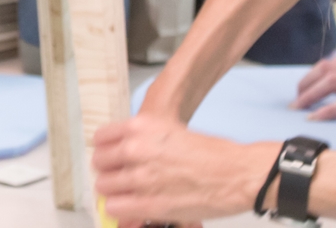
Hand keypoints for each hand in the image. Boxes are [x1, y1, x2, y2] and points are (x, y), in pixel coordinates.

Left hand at [93, 113, 272, 225]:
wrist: (236, 174)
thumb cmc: (210, 154)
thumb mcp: (170, 131)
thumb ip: (142, 141)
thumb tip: (121, 153)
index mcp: (141, 126)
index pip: (100, 139)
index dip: (106, 150)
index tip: (111, 158)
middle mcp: (136, 148)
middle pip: (99, 163)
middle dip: (109, 171)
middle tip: (122, 177)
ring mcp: (141, 177)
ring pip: (104, 187)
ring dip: (115, 191)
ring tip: (129, 193)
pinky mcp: (149, 203)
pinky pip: (115, 208)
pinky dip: (122, 209)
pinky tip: (133, 207)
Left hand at [292, 43, 335, 119]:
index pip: (332, 64)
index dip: (316, 74)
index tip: (306, 85)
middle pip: (323, 70)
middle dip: (305, 84)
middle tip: (295, 100)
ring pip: (328, 84)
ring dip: (308, 96)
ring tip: (296, 108)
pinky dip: (327, 110)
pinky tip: (314, 118)